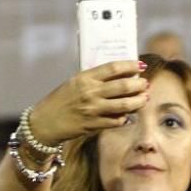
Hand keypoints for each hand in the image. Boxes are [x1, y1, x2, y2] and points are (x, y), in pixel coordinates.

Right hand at [27, 60, 148, 145]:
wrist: (45, 123)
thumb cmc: (59, 101)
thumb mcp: (73, 83)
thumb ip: (93, 79)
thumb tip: (118, 75)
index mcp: (84, 78)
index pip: (113, 68)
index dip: (130, 65)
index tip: (139, 65)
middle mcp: (90, 93)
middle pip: (123, 86)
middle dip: (138, 84)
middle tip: (145, 84)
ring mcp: (93, 110)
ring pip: (124, 105)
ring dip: (138, 101)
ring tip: (144, 98)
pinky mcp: (94, 125)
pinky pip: (117, 121)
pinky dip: (125, 117)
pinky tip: (128, 115)